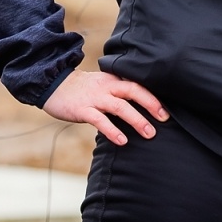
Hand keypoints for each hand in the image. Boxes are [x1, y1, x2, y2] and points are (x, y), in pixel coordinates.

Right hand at [42, 69, 167, 145]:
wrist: (54, 85)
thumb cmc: (82, 90)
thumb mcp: (103, 86)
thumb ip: (119, 94)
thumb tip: (141, 108)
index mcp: (114, 80)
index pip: (138, 85)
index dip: (153, 96)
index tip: (168, 109)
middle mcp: (107, 87)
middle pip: (134, 91)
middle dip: (151, 104)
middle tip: (165, 118)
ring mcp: (95, 98)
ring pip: (120, 106)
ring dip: (137, 119)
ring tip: (150, 133)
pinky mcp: (83, 109)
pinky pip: (100, 120)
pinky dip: (112, 130)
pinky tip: (122, 141)